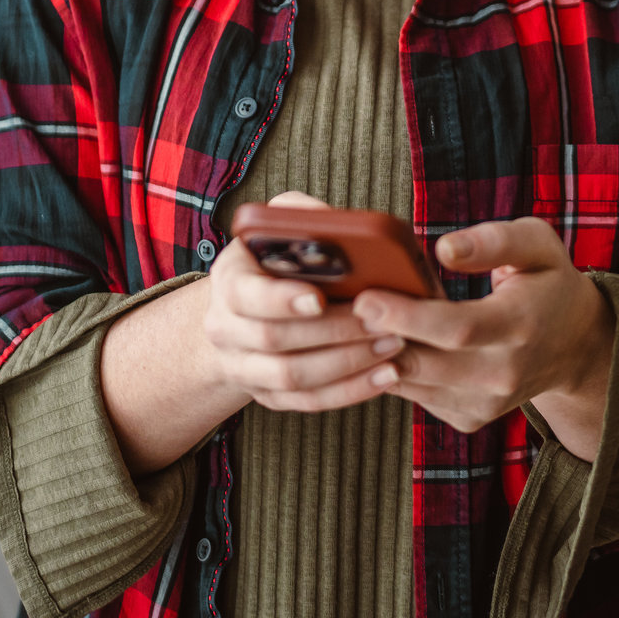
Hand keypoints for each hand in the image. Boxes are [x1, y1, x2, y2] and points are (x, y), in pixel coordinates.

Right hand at [200, 191, 402, 413]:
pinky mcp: (268, 395)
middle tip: (381, 319)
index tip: (319, 298)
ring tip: (392, 345)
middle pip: (275, 339)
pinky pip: (307, 401)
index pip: (246, 295)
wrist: (245, 308)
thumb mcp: (279, 225)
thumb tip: (333, 220)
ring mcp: (243, 368)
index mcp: (229, 280)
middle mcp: (226, 329)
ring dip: (347, 364)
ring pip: (292, 377)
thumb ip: (300, 215)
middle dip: (333, 331)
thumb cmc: (275, 256)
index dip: (281, 300)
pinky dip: (349, 392)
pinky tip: (386, 376)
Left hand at [354, 217, 614, 456]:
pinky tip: (384, 339)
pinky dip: (393, 368)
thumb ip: (492, 241)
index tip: (365, 296)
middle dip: (378, 336)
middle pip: (426, 362)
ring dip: (377, 354)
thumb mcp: (536, 243)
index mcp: (521, 324)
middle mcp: (504, 373)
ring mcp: (485, 403)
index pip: (457, 328)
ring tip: (353, 321)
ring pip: (413, 383)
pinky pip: (416, 395)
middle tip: (342, 307)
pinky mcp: (469, 417)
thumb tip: (442, 250)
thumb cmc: (548, 281)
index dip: (407, 315)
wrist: (575, 344)